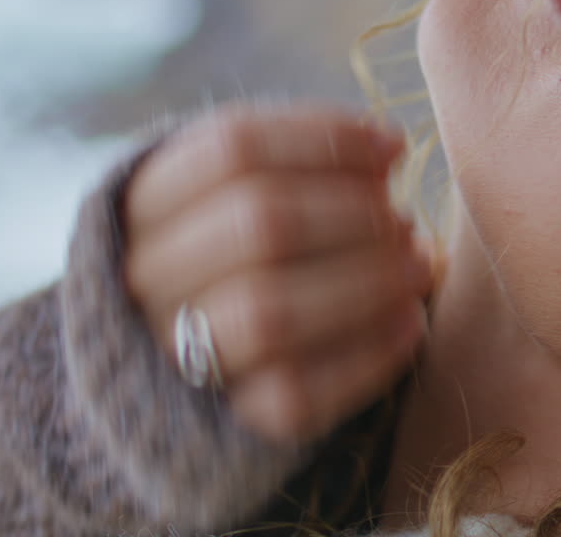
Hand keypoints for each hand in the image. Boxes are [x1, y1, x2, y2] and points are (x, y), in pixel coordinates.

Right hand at [124, 106, 431, 441]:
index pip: (233, 147)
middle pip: (260, 223)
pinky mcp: (228, 420)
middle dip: (354, 213)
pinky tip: (411, 323)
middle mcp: (144, 277)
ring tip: (419, 265)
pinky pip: (297, 394)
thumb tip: (386, 146)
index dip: (326, 140)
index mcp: (141, 201)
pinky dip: (368, 356)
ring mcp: (177, 353)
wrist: (199, 353)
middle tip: (404, 218)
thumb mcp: (247, 184)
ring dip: (366, 281)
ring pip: (272, 312)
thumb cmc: (243, 247)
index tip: (392, 147)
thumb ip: (305, 157)